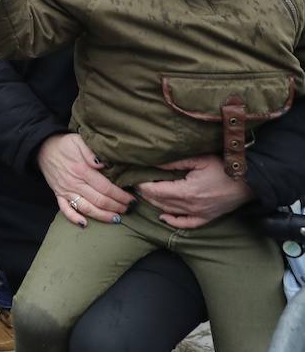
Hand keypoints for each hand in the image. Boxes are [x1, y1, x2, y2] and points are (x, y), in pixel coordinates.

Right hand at [36, 133, 135, 226]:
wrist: (43, 148)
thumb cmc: (65, 144)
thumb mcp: (79, 141)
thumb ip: (92, 151)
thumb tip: (104, 164)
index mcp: (82, 170)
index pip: (106, 188)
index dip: (121, 196)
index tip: (132, 199)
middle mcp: (74, 183)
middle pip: (99, 200)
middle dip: (117, 207)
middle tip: (129, 209)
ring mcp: (66, 191)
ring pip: (87, 208)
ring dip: (103, 216)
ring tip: (117, 219)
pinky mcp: (59, 195)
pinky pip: (66, 210)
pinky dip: (74, 218)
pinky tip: (85, 224)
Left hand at [136, 155, 253, 228]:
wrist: (250, 181)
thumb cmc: (224, 168)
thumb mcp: (199, 159)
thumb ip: (175, 162)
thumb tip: (154, 162)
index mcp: (187, 192)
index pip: (156, 191)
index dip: (143, 185)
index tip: (134, 178)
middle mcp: (191, 206)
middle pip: (160, 202)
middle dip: (146, 194)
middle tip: (135, 185)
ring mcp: (199, 214)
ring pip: (170, 212)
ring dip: (155, 204)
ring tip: (144, 195)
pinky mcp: (207, 218)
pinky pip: (187, 224)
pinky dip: (173, 222)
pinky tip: (163, 218)